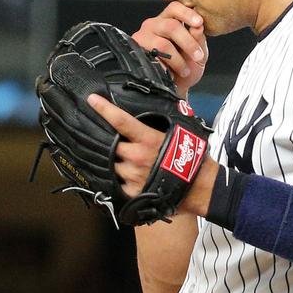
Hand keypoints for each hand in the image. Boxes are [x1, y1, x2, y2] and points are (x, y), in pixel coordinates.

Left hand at [88, 93, 218, 216]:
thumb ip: (162, 123)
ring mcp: (132, 175)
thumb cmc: (192, 158)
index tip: (92, 100)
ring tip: (132, 164)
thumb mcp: (179, 134)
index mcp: (147, 139)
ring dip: (119, 163)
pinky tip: (134, 178)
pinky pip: (119, 183)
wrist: (200, 187)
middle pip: (111, 145)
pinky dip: (123, 179)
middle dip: (113, 144)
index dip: (104, 109)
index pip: (121, 121)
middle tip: (120, 144)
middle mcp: (136, 156)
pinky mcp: (132, 192)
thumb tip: (154, 109)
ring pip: (114, 165)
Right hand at [132, 1, 208, 97]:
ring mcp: (143, 37)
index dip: (187, 14)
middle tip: (198, 56)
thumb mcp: (199, 54)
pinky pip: (153, 58)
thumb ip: (199, 39)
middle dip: (188, 43)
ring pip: (163, 44)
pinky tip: (170, 73)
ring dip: (178, 60)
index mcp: (170, 20)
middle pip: (171, 26)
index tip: (199, 23)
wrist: (174, 88)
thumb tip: (198, 27)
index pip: (175, 8)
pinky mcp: (136, 51)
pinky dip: (165, 67)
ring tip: (184, 70)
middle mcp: (154, 25)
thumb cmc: (186, 68)